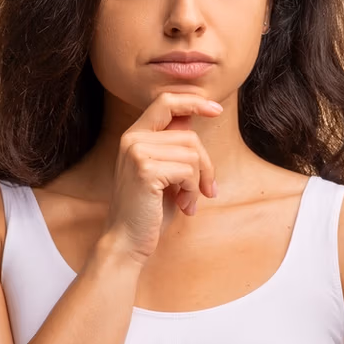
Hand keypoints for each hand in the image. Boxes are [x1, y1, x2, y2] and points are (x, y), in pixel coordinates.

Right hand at [102, 91, 221, 262]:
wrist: (127, 242)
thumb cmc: (150, 211)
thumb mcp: (165, 172)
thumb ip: (174, 145)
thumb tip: (193, 115)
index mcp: (134, 135)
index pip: (166, 102)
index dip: (193, 101)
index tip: (217, 109)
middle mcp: (132, 139)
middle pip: (189, 135)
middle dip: (206, 165)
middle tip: (207, 191)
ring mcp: (136, 152)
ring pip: (192, 154)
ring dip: (198, 182)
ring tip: (188, 202)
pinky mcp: (145, 170)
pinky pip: (188, 171)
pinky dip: (193, 191)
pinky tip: (183, 206)